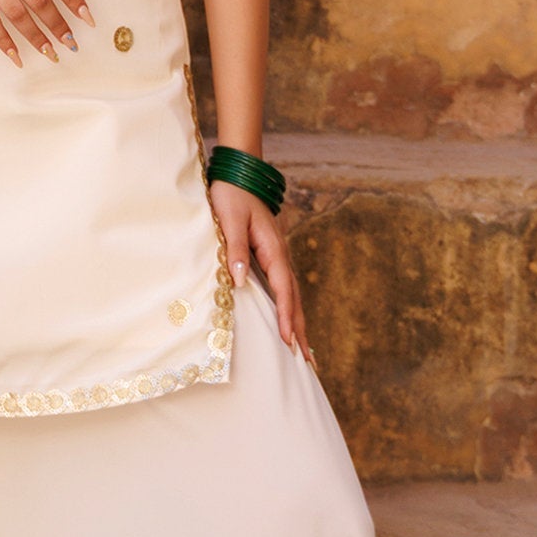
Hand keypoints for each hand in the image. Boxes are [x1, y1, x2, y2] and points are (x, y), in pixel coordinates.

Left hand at [209, 180, 312, 360]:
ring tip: (304, 351)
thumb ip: (235, 249)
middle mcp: (279, 256)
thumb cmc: (231, 196)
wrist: (239, 175)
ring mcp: (277, 257)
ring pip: (291, 295)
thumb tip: (240, 279)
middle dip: (299, 329)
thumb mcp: (228, 220)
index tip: (288, 341)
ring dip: (297, 322)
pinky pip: (283, 288)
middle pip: (294, 299)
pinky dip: (289, 308)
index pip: (283, 290)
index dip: (285, 317)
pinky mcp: (270, 257)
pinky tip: (288, 321)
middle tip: (308, 362)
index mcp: (272, 250)